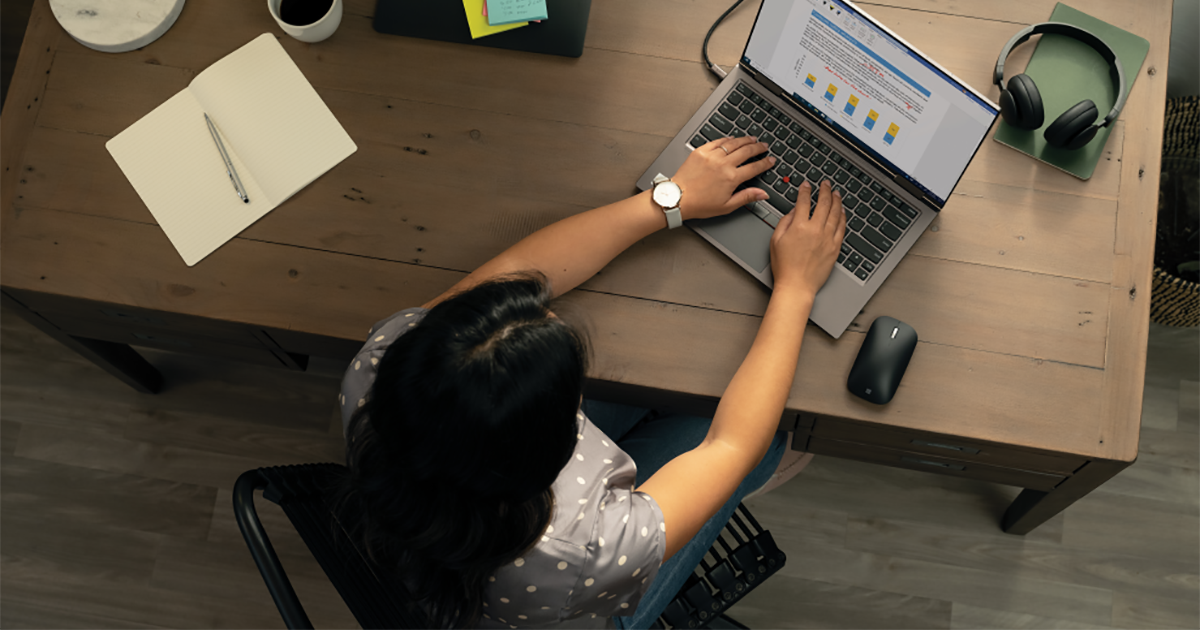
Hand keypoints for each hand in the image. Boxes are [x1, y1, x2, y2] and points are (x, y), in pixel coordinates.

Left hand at [671, 137, 775, 220]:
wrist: (678, 198)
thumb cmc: (699, 204)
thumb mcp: (727, 206)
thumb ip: (747, 197)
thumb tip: (763, 194)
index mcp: (732, 178)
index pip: (755, 167)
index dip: (765, 163)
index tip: (771, 160)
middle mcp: (724, 164)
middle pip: (747, 151)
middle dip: (759, 147)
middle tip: (764, 146)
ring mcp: (712, 156)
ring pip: (734, 143)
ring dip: (745, 140)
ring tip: (752, 139)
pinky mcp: (701, 151)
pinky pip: (718, 141)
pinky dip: (727, 139)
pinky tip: (732, 139)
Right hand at [769, 180, 845, 296]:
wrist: (797, 285)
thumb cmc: (784, 266)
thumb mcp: (776, 240)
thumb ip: (785, 222)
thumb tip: (794, 211)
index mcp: (799, 226)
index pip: (804, 201)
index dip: (805, 190)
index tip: (806, 185)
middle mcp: (815, 229)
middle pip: (823, 203)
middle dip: (824, 190)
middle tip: (825, 184)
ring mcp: (828, 238)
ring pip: (835, 212)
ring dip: (836, 200)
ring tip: (835, 193)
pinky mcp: (835, 247)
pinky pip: (842, 227)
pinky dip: (843, 216)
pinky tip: (842, 210)